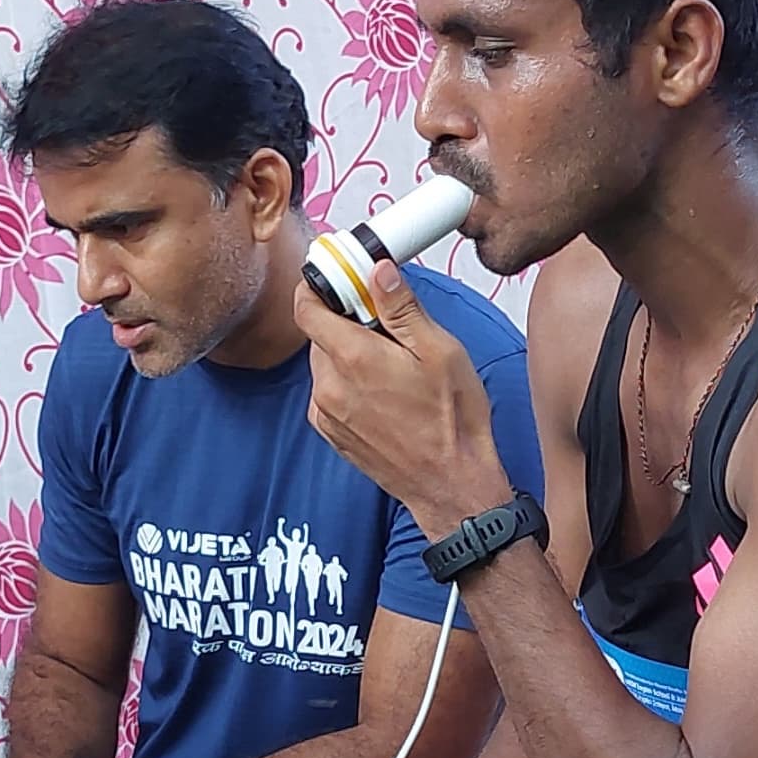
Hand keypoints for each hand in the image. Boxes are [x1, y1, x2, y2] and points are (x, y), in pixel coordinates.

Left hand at [301, 256, 506, 532]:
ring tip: (391, 367)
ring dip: (348, 354)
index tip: (341, 280)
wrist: (450, 485)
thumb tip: (378, 273)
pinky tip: (383, 392)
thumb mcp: (439, 351)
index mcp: (353, 358)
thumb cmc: (452, 423)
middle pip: (318, 334)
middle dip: (346, 322)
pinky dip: (348, 383)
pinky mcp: (332, 433)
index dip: (318, 287)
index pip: (305, 307)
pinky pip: (328, 392)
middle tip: (386, 327)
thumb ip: (401, 308)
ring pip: (324, 364)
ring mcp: (327, 413)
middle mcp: (329, 386)